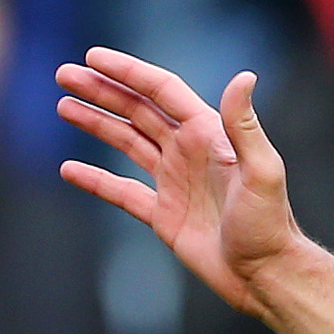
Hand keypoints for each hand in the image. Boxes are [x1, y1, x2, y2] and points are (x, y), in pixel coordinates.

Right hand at [57, 51, 301, 317]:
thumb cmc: (269, 224)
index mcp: (208, 133)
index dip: (127, 72)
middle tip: (64, 74)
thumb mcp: (262, 171)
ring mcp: (172, 180)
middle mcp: (187, 150)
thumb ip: (244, 126)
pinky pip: (120, 191)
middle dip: (100, 90)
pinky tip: (68, 169)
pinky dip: (93, 180)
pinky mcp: (161, 212)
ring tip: (64, 106)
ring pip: (125, 141)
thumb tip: (243, 76)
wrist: (263, 274)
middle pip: (135, 110)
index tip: (93, 58)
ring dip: (95, 122)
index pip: (160, 91)